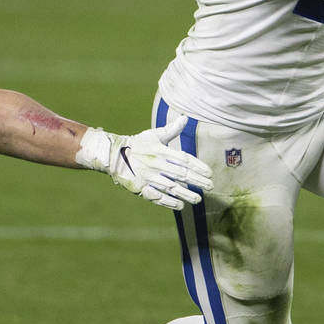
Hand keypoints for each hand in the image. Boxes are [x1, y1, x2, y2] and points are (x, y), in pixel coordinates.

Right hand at [75, 116, 213, 209]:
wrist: (113, 155)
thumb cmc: (137, 144)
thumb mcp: (153, 135)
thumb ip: (171, 129)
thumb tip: (185, 118)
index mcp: (161, 151)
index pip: (184, 159)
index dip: (198, 166)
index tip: (209, 173)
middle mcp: (156, 164)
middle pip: (181, 174)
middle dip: (197, 181)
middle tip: (210, 187)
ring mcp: (148, 177)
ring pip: (171, 187)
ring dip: (186, 194)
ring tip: (198, 199)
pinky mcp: (140, 188)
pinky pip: (157, 197)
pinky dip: (169, 202)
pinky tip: (180, 205)